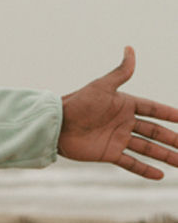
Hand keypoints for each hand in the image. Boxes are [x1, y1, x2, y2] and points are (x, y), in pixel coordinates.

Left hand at [58, 47, 177, 178]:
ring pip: (147, 149)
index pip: (154, 109)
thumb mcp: (102, 86)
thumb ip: (121, 71)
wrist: (56, 124)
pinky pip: (131, 163)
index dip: (169, 113)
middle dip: (173, 139)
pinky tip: (160, 175)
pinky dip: (145, 169)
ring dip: (166, 155)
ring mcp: (117, 139)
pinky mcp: (108, 153)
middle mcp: (124, 123)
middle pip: (155, 131)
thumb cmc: (78, 102)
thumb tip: (129, 48)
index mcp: (125, 105)